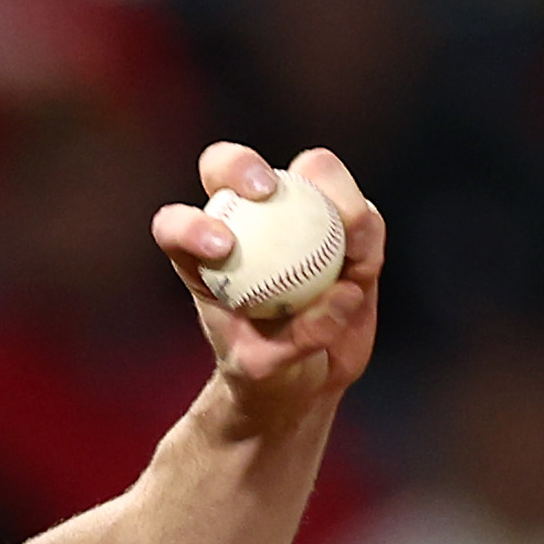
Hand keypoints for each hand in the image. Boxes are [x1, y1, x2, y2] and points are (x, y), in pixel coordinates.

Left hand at [150, 142, 382, 428]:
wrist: (306, 378)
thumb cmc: (267, 371)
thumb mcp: (267, 369)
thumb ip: (295, 340)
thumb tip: (338, 293)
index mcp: (202, 256)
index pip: (178, 224)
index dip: (190, 224)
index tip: (221, 248)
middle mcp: (246, 222)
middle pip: (229, 169)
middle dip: (240, 165)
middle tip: (265, 191)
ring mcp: (298, 218)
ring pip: (311, 175)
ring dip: (333, 191)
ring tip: (351, 239)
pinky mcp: (345, 228)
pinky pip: (360, 214)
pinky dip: (366, 229)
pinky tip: (365, 256)